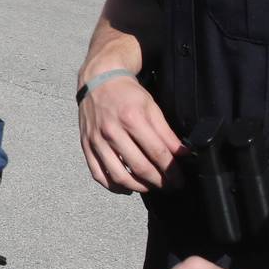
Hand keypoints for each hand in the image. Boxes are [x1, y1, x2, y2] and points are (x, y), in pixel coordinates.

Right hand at [76, 72, 181, 192]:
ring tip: (151, 187)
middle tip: (170, 186)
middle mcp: (112, 131)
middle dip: (160, 181)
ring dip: (139, 187)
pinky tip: (127, 187)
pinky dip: (114, 186)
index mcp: (131, 118)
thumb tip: (182, 154)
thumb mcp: (151, 107)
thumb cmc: (127, 94)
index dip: (171, 170)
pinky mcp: (86, 146)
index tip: (180, 179)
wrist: (98, 81)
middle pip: (140, 167)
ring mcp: (97, 141)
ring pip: (119, 176)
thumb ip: (166, 132)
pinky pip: (99, 175)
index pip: (157, 152)